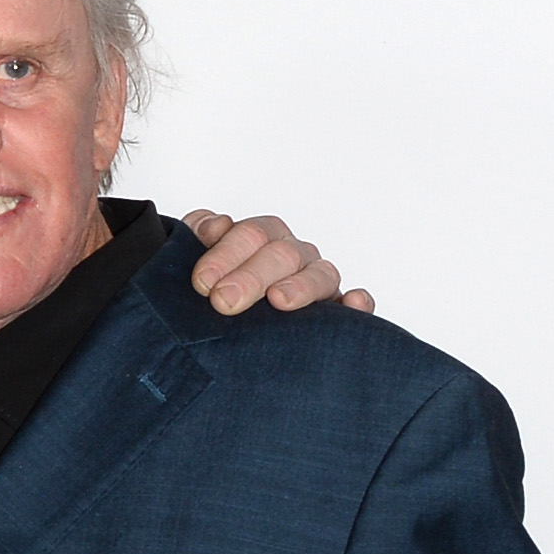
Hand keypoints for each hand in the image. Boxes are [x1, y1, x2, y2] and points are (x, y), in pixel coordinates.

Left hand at [183, 210, 375, 316]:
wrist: (222, 327)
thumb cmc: (211, 292)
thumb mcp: (196, 262)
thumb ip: (198, 237)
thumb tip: (214, 226)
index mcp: (260, 239)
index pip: (251, 234)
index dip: (226, 254)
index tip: (203, 282)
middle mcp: (291, 257)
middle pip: (282, 254)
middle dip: (251, 276)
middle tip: (224, 301)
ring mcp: (316, 283)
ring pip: (320, 274)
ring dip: (300, 286)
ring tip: (279, 300)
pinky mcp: (336, 313)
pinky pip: (355, 305)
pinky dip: (358, 303)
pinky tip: (353, 303)